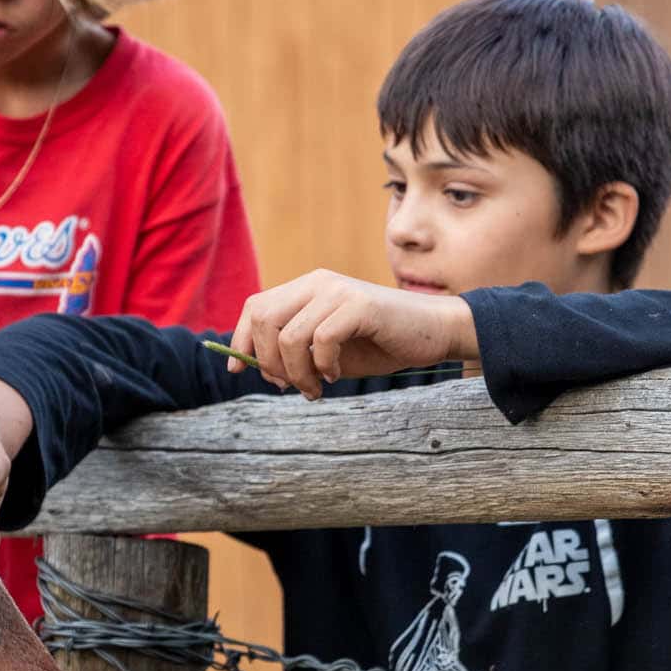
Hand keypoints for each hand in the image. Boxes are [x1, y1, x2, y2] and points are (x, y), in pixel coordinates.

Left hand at [227, 272, 478, 398]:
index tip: (238, 370)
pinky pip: (320, 339)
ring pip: (288, 335)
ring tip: (316, 388)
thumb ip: (296, 353)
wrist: (432, 333)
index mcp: (306, 288)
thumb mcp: (328, 351)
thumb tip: (260, 370)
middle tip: (288, 386)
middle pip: (263, 319)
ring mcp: (338, 290)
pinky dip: (323, 366)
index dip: (240, 339)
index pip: (255, 307)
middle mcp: (317, 282)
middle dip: (268, 361)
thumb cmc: (380, 344)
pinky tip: (336, 375)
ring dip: (296, 373)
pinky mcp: (359, 304)